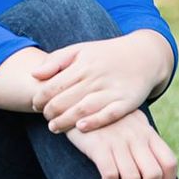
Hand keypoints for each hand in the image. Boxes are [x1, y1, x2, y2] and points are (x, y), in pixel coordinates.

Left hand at [30, 31, 172, 132]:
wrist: (144, 55)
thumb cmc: (106, 54)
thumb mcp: (81, 50)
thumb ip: (56, 61)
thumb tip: (33, 74)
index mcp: (83, 64)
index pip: (55, 84)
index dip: (41, 97)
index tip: (35, 104)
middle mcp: (97, 77)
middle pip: (67, 98)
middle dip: (51, 111)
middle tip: (45, 118)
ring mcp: (113, 90)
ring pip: (84, 108)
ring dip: (66, 120)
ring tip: (54, 128)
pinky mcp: (127, 101)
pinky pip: (109, 114)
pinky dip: (95, 121)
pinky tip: (81, 128)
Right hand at [65, 110, 177, 178]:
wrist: (78, 103)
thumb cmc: (106, 120)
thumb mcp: (132, 124)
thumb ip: (145, 142)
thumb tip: (158, 171)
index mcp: (148, 132)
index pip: (169, 162)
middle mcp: (136, 137)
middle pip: (153, 174)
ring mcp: (118, 141)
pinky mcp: (99, 146)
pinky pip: (110, 176)